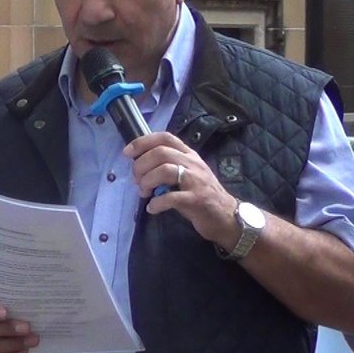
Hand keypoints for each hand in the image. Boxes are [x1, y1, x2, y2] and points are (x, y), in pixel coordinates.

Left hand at [124, 133, 239, 248]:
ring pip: (165, 170)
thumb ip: (166, 165)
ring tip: (144, 193)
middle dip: (141, 166)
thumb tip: (139, 165)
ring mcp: (196, 181)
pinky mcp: (197, 200)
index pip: (165, 137)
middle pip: (161, 153)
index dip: (143, 142)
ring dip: (147, 181)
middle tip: (137, 180)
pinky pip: (172, 197)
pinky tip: (152, 207)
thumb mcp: (186, 173)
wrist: (226, 215)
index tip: (127, 152)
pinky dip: (157, 203)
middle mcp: (193, 164)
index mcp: (188, 155)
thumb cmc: (200, 193)